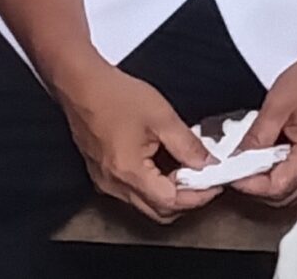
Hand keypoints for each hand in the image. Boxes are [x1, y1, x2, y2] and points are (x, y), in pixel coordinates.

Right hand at [54, 63, 217, 223]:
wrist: (81, 85)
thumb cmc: (114, 96)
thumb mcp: (163, 117)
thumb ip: (188, 145)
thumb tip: (208, 163)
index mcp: (128, 173)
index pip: (170, 202)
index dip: (198, 196)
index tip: (215, 185)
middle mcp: (114, 185)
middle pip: (158, 211)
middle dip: (187, 200)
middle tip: (206, 181)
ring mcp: (106, 182)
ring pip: (145, 204)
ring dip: (170, 193)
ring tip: (190, 171)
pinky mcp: (102, 175)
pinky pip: (133, 192)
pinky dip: (154, 186)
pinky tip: (167, 166)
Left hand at [229, 25, 296, 207]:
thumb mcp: (277, 105)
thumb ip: (256, 137)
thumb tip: (236, 158)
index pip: (275, 188)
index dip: (249, 184)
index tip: (230, 172)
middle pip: (286, 196)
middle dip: (258, 188)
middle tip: (238, 169)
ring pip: (296, 189)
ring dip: (273, 181)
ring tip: (254, 160)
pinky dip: (287, 171)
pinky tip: (275, 153)